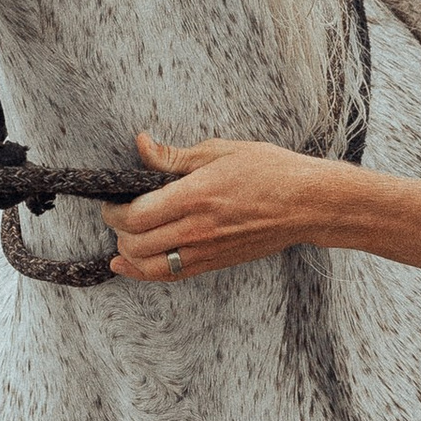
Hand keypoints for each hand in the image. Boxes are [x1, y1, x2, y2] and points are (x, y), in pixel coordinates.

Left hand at [104, 131, 335, 280]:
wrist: (307, 204)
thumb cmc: (270, 171)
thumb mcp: (220, 152)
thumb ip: (174, 156)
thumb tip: (141, 144)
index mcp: (195, 196)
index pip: (136, 214)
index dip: (114, 210)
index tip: (112, 200)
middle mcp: (198, 229)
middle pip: (137, 242)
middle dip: (118, 229)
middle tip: (117, 214)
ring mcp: (207, 251)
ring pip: (150, 266)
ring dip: (129, 254)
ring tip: (124, 237)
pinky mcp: (215, 263)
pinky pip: (171, 276)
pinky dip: (143, 272)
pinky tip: (129, 264)